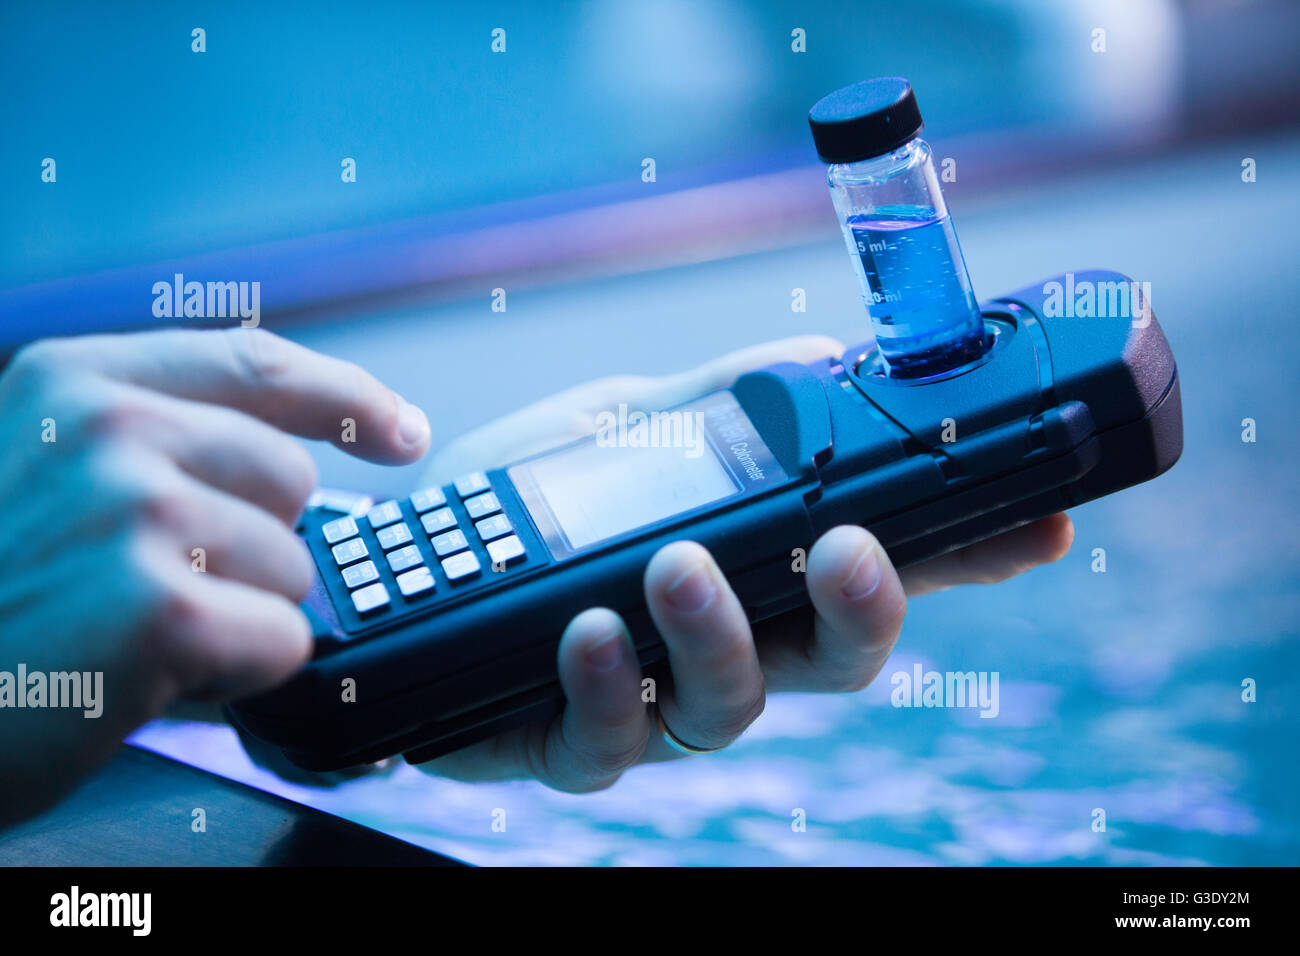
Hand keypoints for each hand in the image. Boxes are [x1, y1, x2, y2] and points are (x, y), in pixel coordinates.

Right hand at [0, 329, 429, 824]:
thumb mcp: (40, 477)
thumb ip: (154, 449)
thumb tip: (297, 470)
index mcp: (75, 382)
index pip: (257, 363)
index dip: (346, 396)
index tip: (403, 430)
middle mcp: (107, 428)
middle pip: (293, 481)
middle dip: (254, 547)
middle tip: (159, 590)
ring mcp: (133, 509)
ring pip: (293, 567)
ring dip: (238, 615)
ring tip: (132, 635)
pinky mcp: (159, 604)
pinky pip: (282, 639)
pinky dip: (236, 674)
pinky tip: (148, 676)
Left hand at [415, 336, 1072, 790]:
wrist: (403, 553)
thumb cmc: (529, 491)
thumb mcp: (629, 421)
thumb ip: (723, 401)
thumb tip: (821, 359)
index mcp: (758, 570)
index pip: (884, 568)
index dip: (966, 558)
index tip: (1037, 528)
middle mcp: (728, 646)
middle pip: (839, 661)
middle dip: (865, 611)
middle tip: (849, 547)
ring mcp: (653, 702)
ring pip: (735, 709)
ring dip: (720, 636)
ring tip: (676, 566)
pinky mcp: (568, 742)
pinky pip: (609, 746)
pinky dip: (607, 686)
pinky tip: (588, 629)